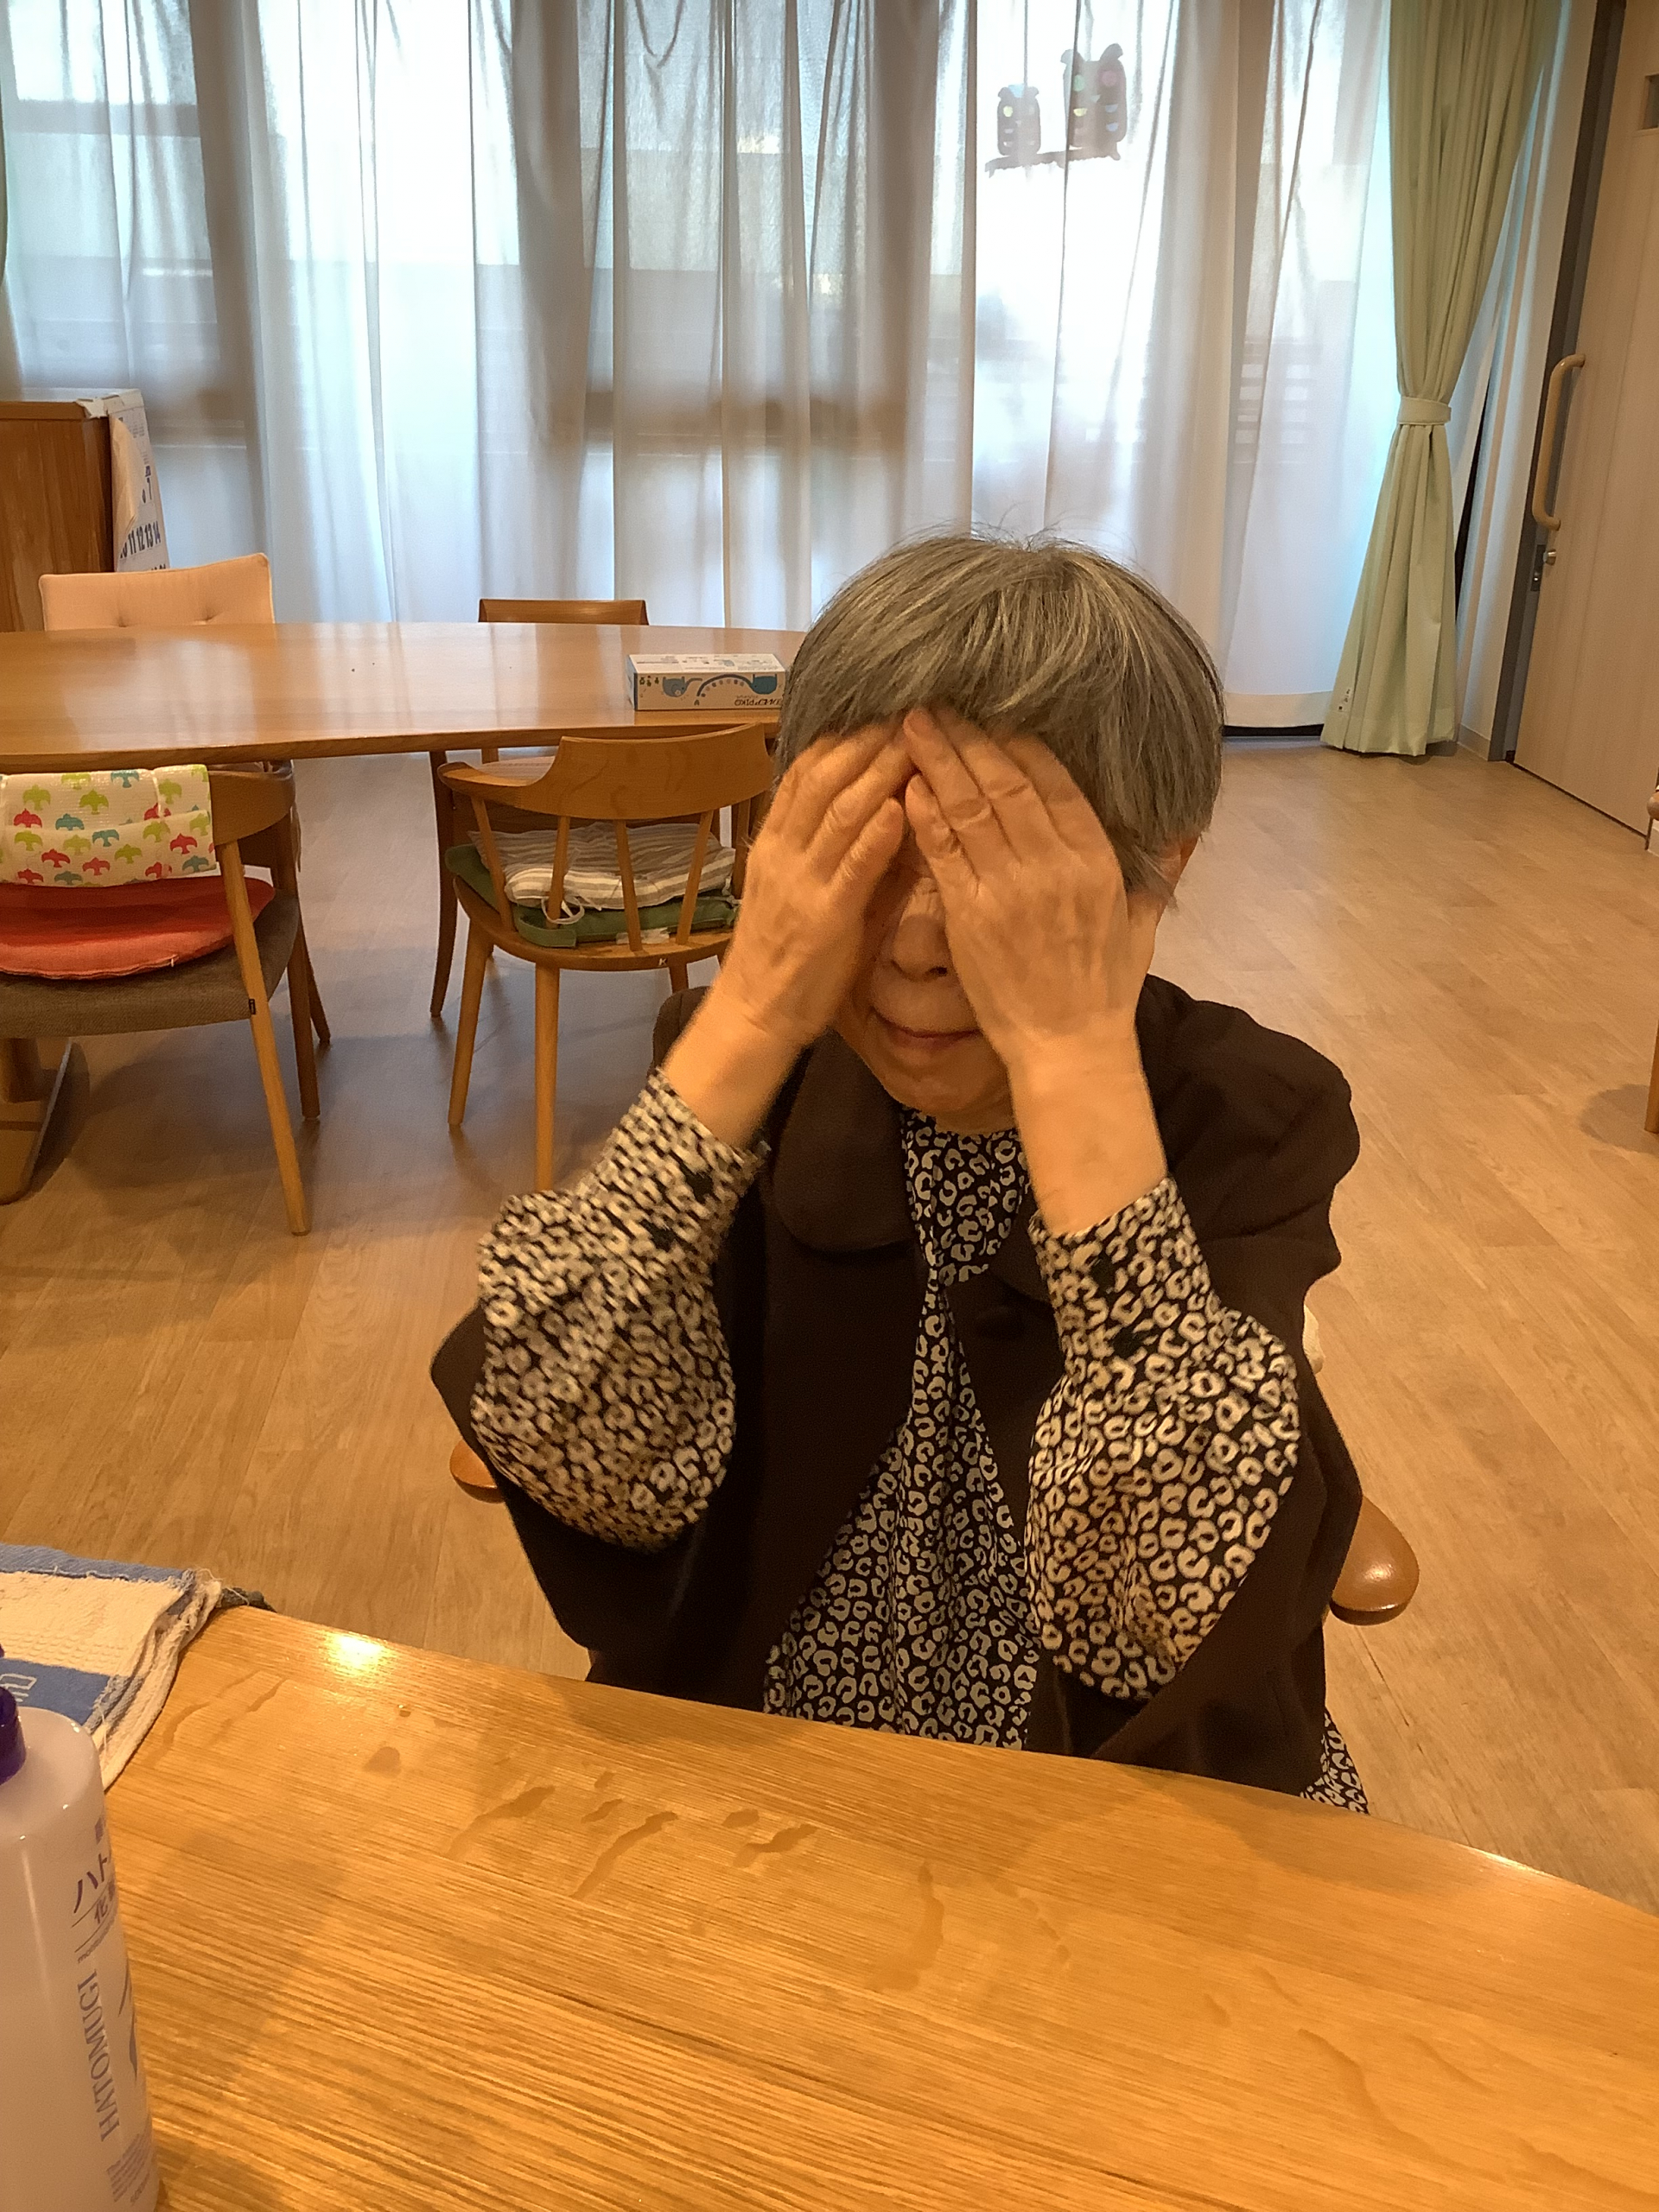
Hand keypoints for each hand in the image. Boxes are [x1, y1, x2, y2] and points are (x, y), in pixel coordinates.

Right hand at [662, 728, 909, 1146]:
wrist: (754, 1013)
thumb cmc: (790, 956)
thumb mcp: (810, 890)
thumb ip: (843, 851)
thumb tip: (892, 810)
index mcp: (777, 842)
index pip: (808, 771)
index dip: (846, 736)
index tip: (883, 707)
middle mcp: (784, 851)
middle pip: (825, 776)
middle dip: (867, 739)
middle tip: (911, 708)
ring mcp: (801, 882)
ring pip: (837, 810)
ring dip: (878, 771)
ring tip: (914, 740)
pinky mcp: (822, 918)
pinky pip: (850, 867)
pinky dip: (875, 834)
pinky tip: (900, 808)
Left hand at [902, 707, 1166, 1230]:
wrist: (1067, 1048)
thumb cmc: (1103, 990)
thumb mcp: (1142, 925)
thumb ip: (1156, 870)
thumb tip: (1183, 830)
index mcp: (1095, 860)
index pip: (1054, 781)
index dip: (1018, 741)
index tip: (993, 710)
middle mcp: (1053, 866)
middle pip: (1005, 782)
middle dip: (969, 736)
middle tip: (937, 700)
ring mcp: (1009, 889)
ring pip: (969, 808)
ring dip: (938, 761)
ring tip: (912, 725)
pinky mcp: (970, 917)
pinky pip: (943, 853)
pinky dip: (924, 816)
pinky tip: (909, 784)